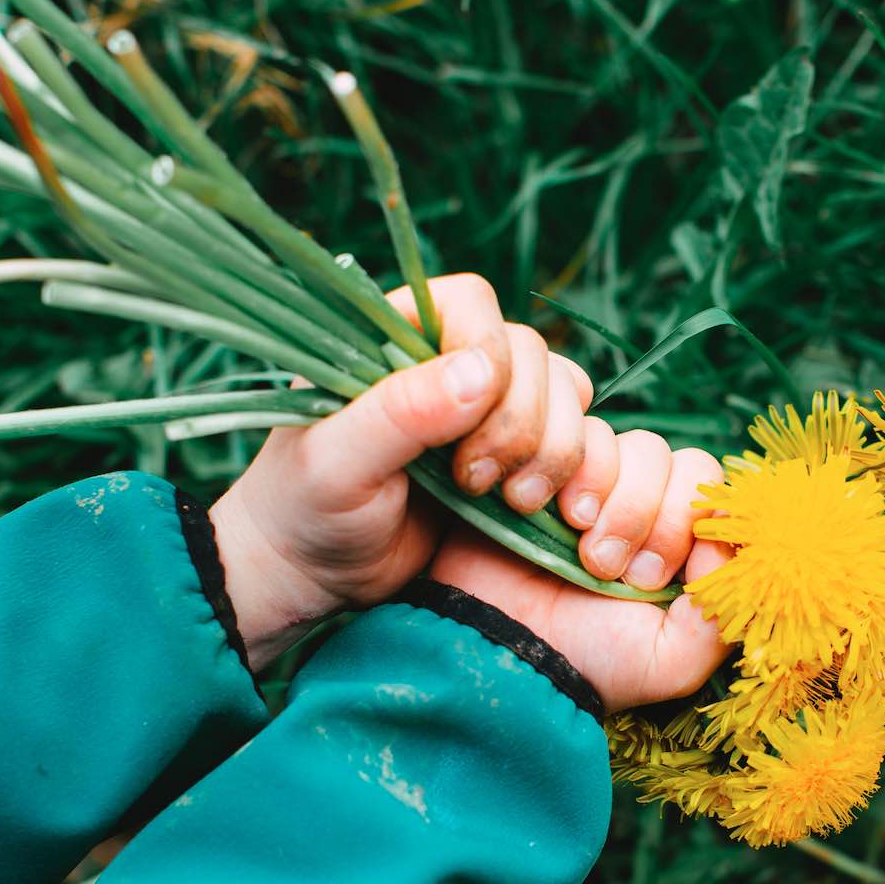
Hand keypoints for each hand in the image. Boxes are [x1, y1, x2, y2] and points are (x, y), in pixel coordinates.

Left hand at [211, 273, 596, 668]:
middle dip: (522, 422)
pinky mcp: (519, 459)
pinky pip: (579, 441)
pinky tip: (552, 514)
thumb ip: (401, 413)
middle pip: (531, 352)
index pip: (472, 304)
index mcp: (394, 336)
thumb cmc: (305, 511)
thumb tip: (481, 373)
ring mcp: (489, 410)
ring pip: (566, 393)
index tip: (468, 427)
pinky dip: (579, 473)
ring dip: (555, 450)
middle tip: (477, 484)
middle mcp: (448, 362)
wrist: (315, 579)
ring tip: (513, 504)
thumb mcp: (336, 464)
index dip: (489, 354)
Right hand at [428, 437, 731, 712]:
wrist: (499, 649)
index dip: (688, 523)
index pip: (713, 493)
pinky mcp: (551, 465)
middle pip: (680, 462)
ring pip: (635, 445)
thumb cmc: (587, 659)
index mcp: (681, 545)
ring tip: (579, 550)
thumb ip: (721, 610)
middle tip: (608, 568)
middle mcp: (646, 505)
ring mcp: (598, 482)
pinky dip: (573, 471)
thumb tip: (724, 542)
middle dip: (647, 516)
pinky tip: (544, 513)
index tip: (653, 577)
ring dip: (612, 498)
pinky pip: (583, 432)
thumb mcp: (672, 659)